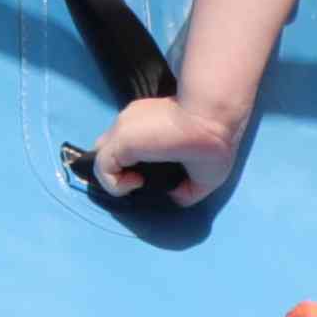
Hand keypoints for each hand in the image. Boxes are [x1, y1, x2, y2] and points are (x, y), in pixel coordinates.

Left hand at [83, 92, 243, 207]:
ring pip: (105, 157)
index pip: (126, 142)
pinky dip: (115, 183)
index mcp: (151, 122)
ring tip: (141, 181)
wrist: (214, 123)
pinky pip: (102, 168)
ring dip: (120, 175)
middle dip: (122, 166)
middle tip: (143, 178)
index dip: (131, 161)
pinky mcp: (121, 139)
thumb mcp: (203, 174)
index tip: (149, 174)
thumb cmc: (214, 143)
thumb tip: (173, 194)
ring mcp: (124, 128)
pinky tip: (137, 182)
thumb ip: (185, 187)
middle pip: (110, 147)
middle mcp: (133, 122)